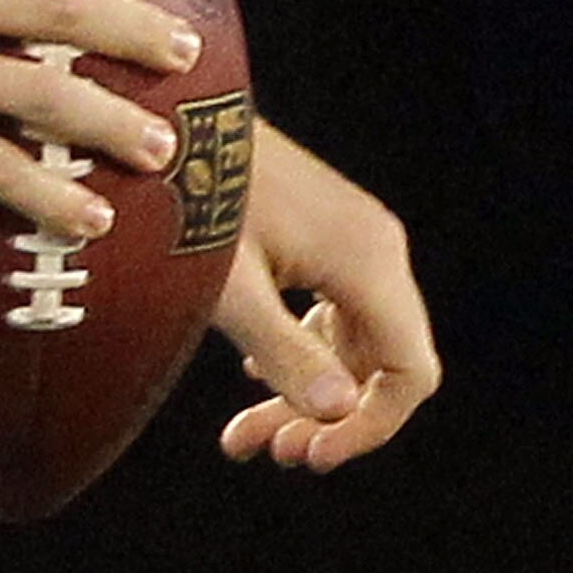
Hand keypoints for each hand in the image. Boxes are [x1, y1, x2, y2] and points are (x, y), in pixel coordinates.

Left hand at [211, 121, 439, 469]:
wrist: (162, 117)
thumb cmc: (185, 191)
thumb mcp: (227, 286)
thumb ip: (285, 352)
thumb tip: (338, 413)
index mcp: (367, 259)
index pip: (410, 371)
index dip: (371, 427)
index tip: (309, 455)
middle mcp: (374, 244)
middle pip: (380, 360)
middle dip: (328, 417)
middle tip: (268, 450)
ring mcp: (351, 233)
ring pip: (352, 338)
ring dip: (307, 389)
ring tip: (247, 433)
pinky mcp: (322, 229)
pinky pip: (332, 308)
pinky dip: (300, 349)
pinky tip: (253, 369)